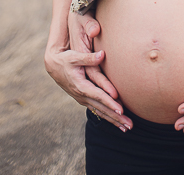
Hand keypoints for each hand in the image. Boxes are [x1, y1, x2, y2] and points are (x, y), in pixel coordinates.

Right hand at [45, 12, 131, 131]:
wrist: (54, 66)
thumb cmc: (65, 60)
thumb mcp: (74, 57)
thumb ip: (88, 57)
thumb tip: (102, 54)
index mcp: (81, 86)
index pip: (98, 96)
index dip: (110, 103)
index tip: (121, 110)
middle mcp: (82, 96)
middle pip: (102, 109)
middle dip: (116, 117)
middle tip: (129, 126)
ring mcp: (83, 99)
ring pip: (100, 112)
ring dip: (114, 120)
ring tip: (126, 128)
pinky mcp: (84, 99)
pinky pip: (98, 110)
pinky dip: (108, 117)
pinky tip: (116, 122)